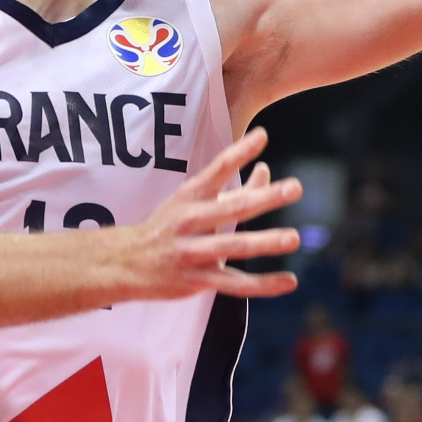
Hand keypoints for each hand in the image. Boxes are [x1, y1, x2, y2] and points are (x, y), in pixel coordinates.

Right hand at [117, 127, 303, 300]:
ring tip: (293, 238)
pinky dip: (263, 285)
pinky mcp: (198, 280)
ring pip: (234, 247)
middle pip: (232, 208)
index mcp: (191, 196)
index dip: (239, 152)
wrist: (126, 262)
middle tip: (295, 188)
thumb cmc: (169, 226)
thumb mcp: (194, 202)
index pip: (217, 169)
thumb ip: (235, 189)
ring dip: (265, 242)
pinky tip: (289, 281)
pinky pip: (235, 284)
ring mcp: (193, 252)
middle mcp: (191, 221)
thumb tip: (266, 170)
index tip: (262, 136)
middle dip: (264, 198)